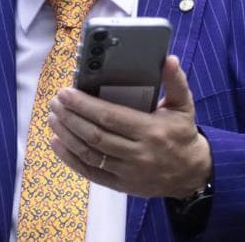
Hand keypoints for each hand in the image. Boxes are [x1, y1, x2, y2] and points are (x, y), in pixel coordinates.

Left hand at [49, 55, 211, 198]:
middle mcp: (138, 153)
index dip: (85, 105)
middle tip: (55, 102)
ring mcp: (127, 172)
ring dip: (66, 135)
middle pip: (95, 135)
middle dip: (70, 117)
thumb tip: (170, 59)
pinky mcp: (120, 185)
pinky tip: (56, 143)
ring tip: (53, 117)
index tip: (67, 92)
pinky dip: (69, 158)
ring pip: (89, 154)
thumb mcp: (184, 105)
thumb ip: (176, 81)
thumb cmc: (183, 134)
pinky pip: (90, 173)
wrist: (191, 174)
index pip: (111, 117)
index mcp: (151, 130)